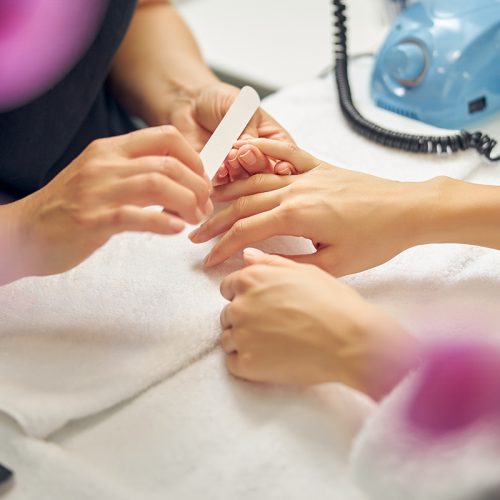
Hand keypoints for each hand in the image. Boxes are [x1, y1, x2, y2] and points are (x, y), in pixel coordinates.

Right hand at [10, 126, 211, 278]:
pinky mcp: (92, 220)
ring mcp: (97, 190)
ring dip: (186, 203)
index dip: (193, 157)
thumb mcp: (101, 179)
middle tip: (204, 206)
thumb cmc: (68, 208)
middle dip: (197, 185)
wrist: (24, 232)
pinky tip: (175, 230)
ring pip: (157, 184)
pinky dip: (162, 222)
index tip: (202, 179)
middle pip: (168, 163)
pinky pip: (135, 216)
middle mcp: (105, 164)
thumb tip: (179, 183)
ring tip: (194, 219)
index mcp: (110, 150)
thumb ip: (135, 175)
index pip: (165, 137)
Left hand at [168, 83, 294, 184]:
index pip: (286, 160)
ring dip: (239, 171)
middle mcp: (259, 160)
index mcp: (274, 142)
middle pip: (267, 175)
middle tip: (244, 152)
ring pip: (246, 183)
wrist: (191, 102)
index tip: (279, 167)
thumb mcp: (242, 108)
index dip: (285, 166)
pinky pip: (223, 185)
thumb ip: (249, 129)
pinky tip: (220, 168)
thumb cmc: (221, 101)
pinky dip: (222, 178)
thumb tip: (251, 149)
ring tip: (230, 156)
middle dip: (257, 165)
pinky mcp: (218, 177)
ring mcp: (239, 171)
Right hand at [190, 139, 434, 275]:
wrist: (407, 210)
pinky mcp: (319, 166)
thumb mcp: (333, 264)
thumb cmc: (375, 240)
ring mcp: (306, 175)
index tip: (206, 259)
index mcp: (295, 215)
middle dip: (215, 221)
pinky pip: (285, 155)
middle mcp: (295, 190)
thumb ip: (289, 262)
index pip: (245, 231)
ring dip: (229, 192)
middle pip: (243, 204)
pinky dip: (262, 151)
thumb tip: (252, 260)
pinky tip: (243, 151)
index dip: (222, 247)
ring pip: (256, 180)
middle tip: (195, 232)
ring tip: (208, 201)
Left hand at [219, 248, 418, 399]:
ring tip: (274, 345)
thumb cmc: (334, 303)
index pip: (228, 287)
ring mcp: (242, 336)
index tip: (261, 305)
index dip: (245, 296)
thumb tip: (246, 255)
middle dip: (245, 320)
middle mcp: (241, 305)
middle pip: (228, 314)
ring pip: (228, 340)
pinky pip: (234, 364)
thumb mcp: (305, 271)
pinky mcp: (247, 364)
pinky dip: (248, 364)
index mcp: (252, 279)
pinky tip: (271, 360)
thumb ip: (270, 263)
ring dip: (244, 342)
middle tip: (273, 327)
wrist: (350, 340)